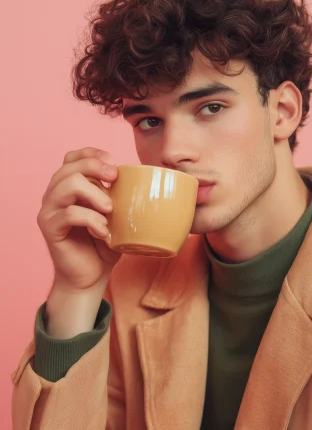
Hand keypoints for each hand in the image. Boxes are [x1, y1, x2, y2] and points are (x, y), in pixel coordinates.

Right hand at [37, 147, 120, 291]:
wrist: (91, 276)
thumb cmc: (104, 243)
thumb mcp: (116, 214)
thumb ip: (120, 194)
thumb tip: (146, 178)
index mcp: (68, 186)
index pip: (72, 157)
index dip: (92, 154)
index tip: (114, 163)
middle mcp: (54, 194)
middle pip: (69, 167)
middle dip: (95, 167)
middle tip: (115, 180)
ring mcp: (49, 210)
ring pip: (67, 185)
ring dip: (94, 193)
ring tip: (110, 210)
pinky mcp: (50, 228)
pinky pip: (69, 213)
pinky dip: (91, 219)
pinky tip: (103, 231)